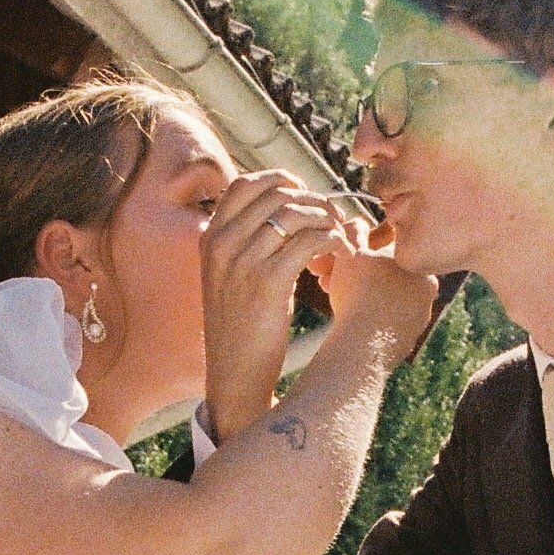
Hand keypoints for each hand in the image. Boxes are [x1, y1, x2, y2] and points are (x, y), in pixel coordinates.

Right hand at [198, 172, 358, 439]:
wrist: (235, 373)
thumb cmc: (241, 327)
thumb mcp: (228, 277)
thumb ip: (244, 243)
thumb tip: (283, 212)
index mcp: (210, 237)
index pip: (245, 183)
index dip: (281, 181)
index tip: (305, 196)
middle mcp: (222, 243)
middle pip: (277, 195)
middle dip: (314, 201)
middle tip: (334, 220)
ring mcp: (242, 261)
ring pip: (297, 214)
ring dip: (328, 220)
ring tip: (341, 239)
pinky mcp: (268, 281)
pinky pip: (311, 241)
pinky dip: (334, 241)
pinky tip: (343, 255)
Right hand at [318, 212, 438, 353]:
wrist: (363, 346)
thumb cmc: (359, 292)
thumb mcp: (353, 251)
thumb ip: (355, 231)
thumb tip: (357, 223)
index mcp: (419, 265)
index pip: (386, 248)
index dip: (357, 247)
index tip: (338, 253)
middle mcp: (426, 292)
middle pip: (382, 274)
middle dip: (353, 271)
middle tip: (325, 273)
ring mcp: (417, 319)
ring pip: (380, 297)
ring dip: (355, 292)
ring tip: (329, 292)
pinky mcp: (405, 342)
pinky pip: (381, 321)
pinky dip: (363, 315)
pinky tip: (344, 315)